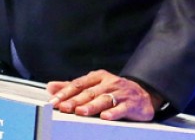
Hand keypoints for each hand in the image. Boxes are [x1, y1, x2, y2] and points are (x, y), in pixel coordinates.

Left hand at [47, 70, 161, 121]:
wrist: (143, 94)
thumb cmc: (114, 91)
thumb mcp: (94, 86)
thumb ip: (72, 87)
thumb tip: (51, 87)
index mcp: (98, 77)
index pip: (78, 84)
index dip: (65, 93)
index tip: (54, 101)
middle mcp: (109, 83)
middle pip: (89, 92)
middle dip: (75, 101)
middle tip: (64, 107)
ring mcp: (121, 93)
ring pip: (104, 99)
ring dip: (92, 106)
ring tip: (81, 112)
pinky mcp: (132, 104)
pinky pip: (122, 108)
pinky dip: (114, 112)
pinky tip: (105, 117)